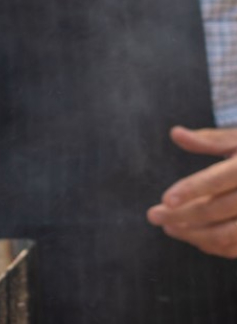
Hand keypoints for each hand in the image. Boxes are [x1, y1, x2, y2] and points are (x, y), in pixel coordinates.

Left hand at [147, 126, 236, 258]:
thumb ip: (209, 140)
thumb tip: (175, 133)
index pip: (217, 179)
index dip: (191, 189)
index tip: (165, 200)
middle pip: (217, 209)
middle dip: (181, 216)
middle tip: (153, 216)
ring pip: (227, 235)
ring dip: (194, 235)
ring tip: (169, 227)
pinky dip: (215, 247)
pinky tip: (194, 238)